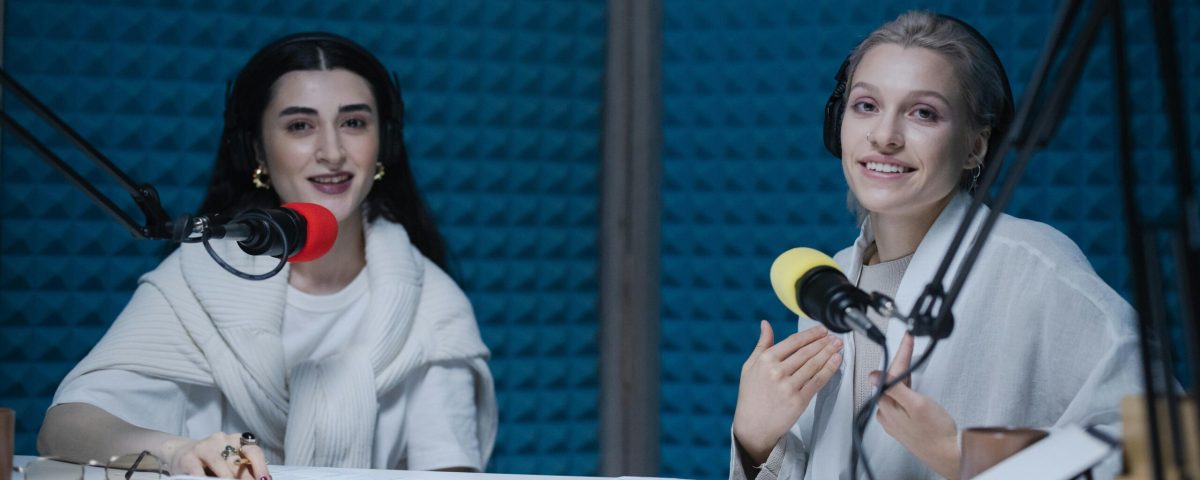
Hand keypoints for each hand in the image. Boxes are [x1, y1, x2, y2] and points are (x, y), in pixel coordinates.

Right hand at [158, 432, 270, 478]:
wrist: (179, 453)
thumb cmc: (211, 461)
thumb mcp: (229, 461)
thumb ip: (244, 469)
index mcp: (236, 440)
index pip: (253, 451)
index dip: (260, 467)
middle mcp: (221, 440)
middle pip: (237, 462)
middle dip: (244, 479)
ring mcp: (204, 447)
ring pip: (219, 465)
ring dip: (227, 479)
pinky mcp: (188, 458)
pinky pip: (199, 473)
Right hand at [733, 321, 843, 464]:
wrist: (753, 426)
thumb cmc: (751, 396)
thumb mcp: (749, 366)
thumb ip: (761, 344)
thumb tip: (765, 324)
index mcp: (765, 360)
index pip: (793, 341)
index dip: (810, 334)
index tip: (821, 330)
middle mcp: (777, 372)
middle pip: (806, 352)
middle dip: (823, 342)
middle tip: (834, 337)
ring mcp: (788, 387)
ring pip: (814, 365)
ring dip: (829, 353)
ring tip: (837, 347)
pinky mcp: (798, 400)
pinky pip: (817, 381)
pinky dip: (829, 370)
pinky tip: (835, 362)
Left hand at [871, 334, 959, 478]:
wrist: (948, 453)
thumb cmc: (936, 433)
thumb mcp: (917, 405)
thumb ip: (894, 389)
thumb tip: (874, 375)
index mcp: (886, 407)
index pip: (890, 374)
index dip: (900, 354)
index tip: (907, 339)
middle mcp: (886, 413)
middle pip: (891, 380)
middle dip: (901, 360)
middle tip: (908, 342)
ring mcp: (894, 419)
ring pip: (895, 388)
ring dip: (903, 372)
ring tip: (909, 355)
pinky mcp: (903, 422)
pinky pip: (900, 399)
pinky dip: (905, 386)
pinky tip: (909, 381)